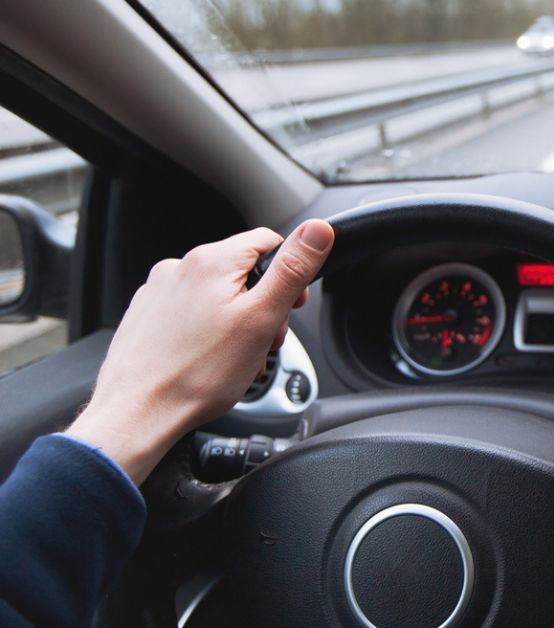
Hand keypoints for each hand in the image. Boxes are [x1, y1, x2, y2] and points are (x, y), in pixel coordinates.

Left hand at [67, 220, 333, 483]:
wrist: (138, 413)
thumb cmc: (198, 374)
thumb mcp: (262, 318)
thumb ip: (293, 269)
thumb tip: (318, 230)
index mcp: (212, 261)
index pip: (268, 241)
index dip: (289, 274)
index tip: (292, 306)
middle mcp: (180, 267)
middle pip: (243, 271)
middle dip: (263, 305)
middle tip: (264, 341)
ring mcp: (159, 291)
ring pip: (218, 294)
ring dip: (238, 321)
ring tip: (238, 358)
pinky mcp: (148, 315)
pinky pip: (192, 312)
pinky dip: (209, 332)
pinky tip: (211, 360)